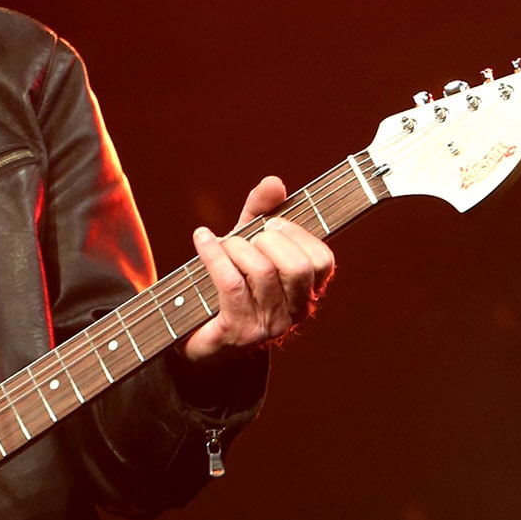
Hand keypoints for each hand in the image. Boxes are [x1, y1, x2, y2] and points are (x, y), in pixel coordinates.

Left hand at [179, 176, 337, 366]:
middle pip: (297, 267)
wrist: (199, 337)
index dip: (297, 234)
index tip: (272, 224)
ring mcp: (267, 326)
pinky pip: (230, 283)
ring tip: (222, 244)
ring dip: (236, 247)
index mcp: (307, 292)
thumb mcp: (249, 243)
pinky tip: (202, 239)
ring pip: (261, 272)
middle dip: (268, 240)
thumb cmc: (230, 284)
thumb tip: (275, 182)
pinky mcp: (236, 332)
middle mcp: (294, 313)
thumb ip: (262, 212)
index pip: (322, 260)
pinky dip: (214, 253)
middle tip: (248, 237)